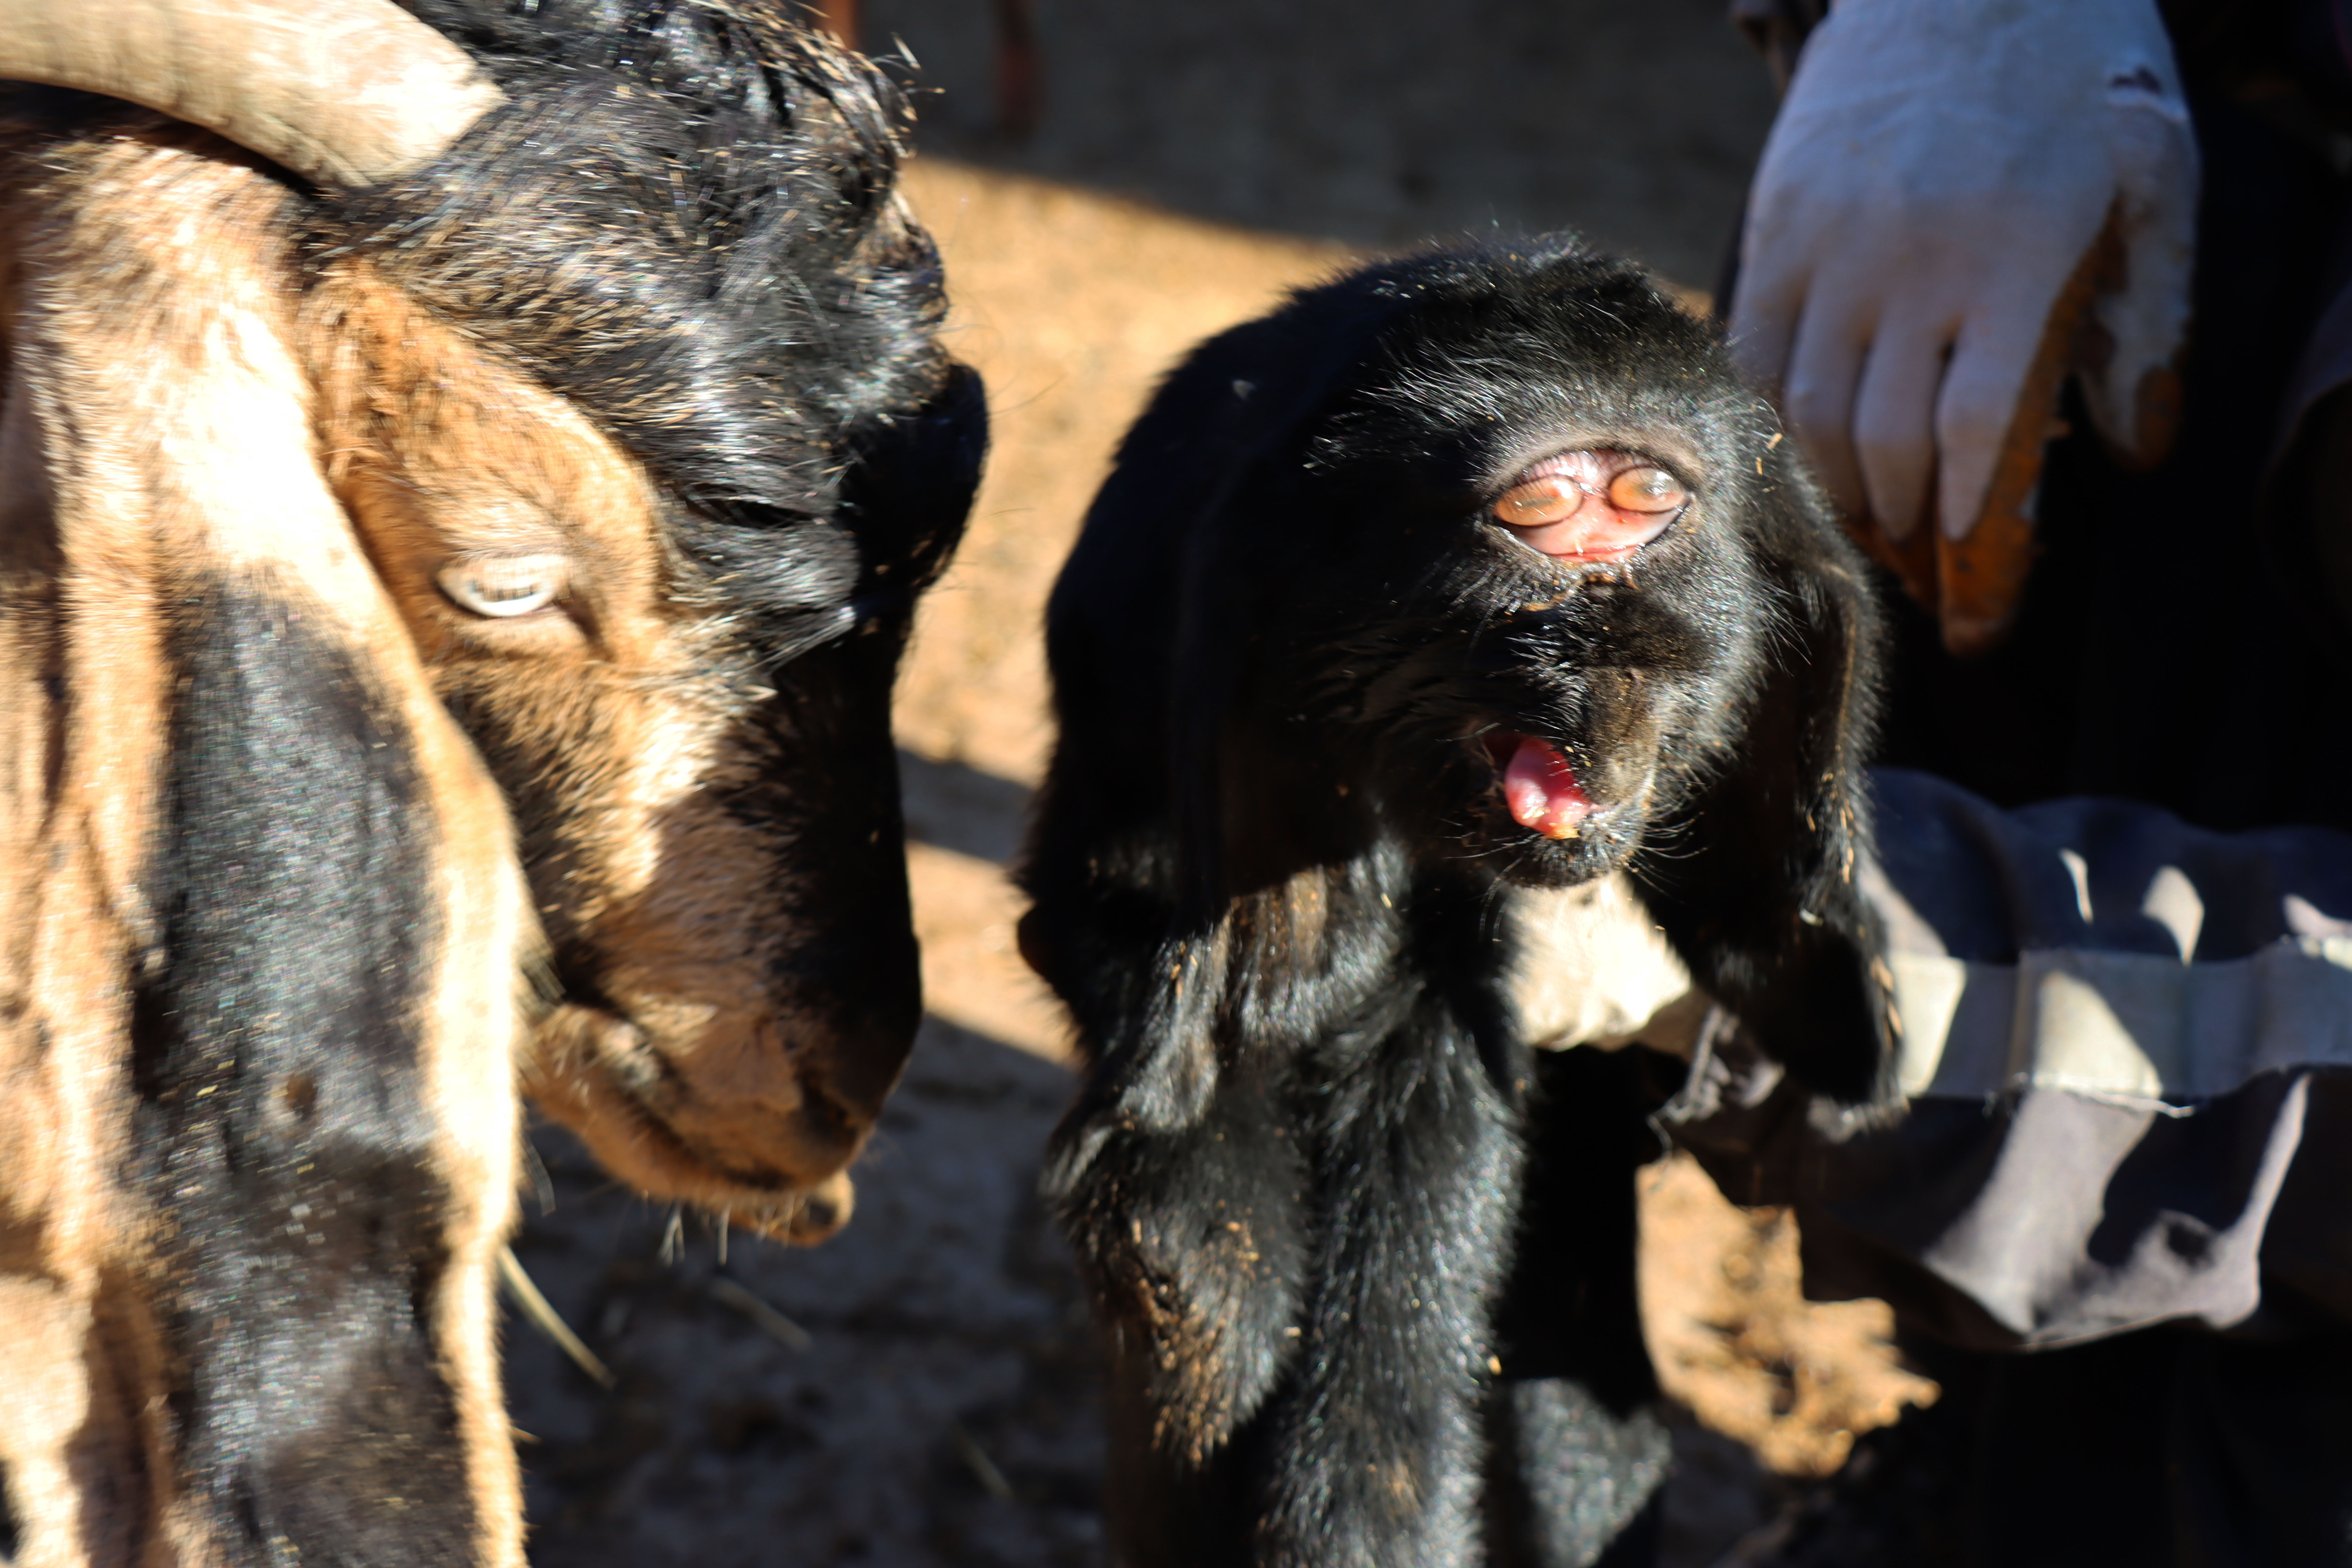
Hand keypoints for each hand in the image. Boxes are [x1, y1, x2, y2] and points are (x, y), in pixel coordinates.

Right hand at [1728, 0, 2196, 652]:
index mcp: (2015, 257)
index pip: (1973, 429)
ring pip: (1810, 408)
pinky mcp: (1780, 223)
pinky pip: (1755, 349)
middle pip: (1884, 438)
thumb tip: (2132, 453)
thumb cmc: (2083, 81)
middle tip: (1914, 559)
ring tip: (1866, 515)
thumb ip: (2151, 319)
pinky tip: (1803, 445)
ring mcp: (1834, 242)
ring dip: (1834, 483)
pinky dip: (1773, 416)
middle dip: (1898, 522)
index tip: (1966, 576)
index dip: (1966, 520)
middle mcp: (1912, 260)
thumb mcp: (2157, 183)